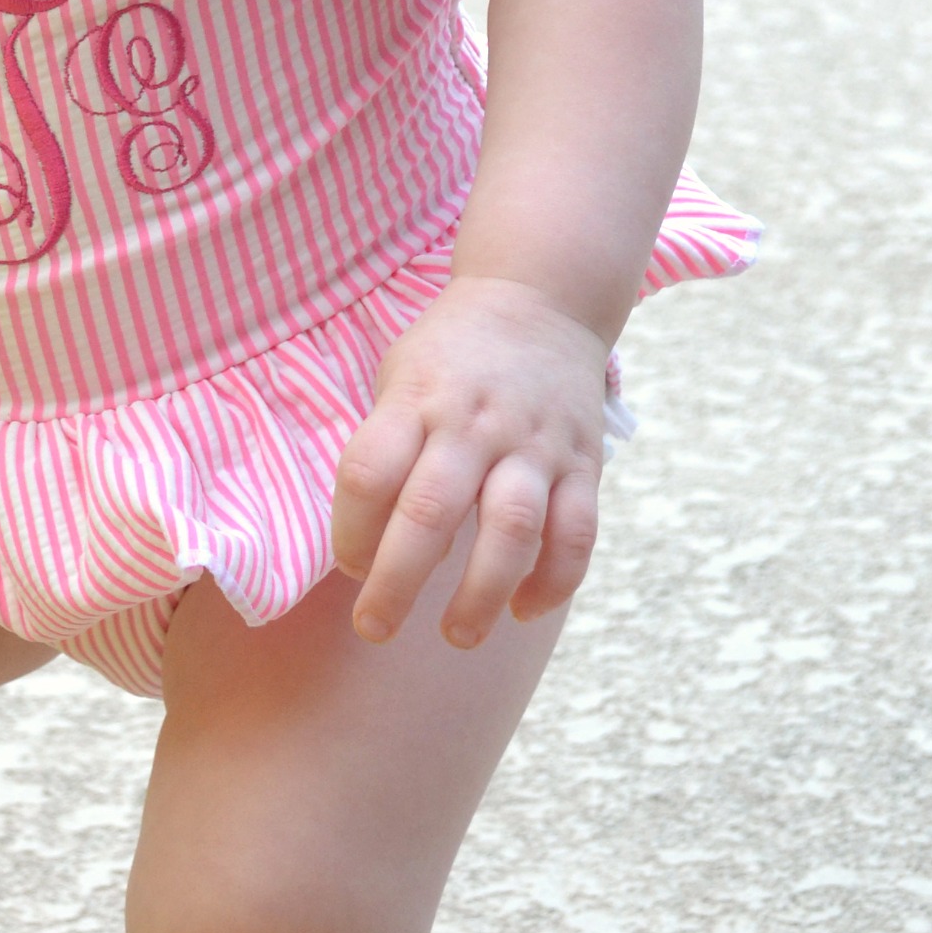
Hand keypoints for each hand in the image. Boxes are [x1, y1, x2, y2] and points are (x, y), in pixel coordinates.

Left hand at [330, 274, 611, 649]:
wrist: (539, 297)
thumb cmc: (449, 355)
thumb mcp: (398, 378)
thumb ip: (385, 450)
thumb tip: (365, 545)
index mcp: (416, 399)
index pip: (367, 473)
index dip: (348, 531)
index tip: (348, 567)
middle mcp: (473, 423)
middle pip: (430, 512)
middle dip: (396, 583)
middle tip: (375, 628)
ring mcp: (533, 444)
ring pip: (511, 530)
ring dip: (481, 594)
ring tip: (456, 635)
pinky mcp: (583, 463)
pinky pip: (577, 533)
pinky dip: (554, 581)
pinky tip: (524, 610)